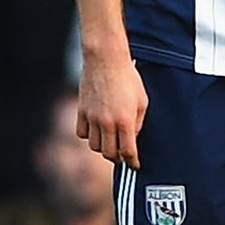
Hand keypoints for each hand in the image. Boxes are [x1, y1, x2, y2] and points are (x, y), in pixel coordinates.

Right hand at [77, 48, 147, 167]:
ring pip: (94, 146)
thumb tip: (133, 138)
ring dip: (103, 148)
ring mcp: (92, 117)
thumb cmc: (128, 78)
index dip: (132, 162)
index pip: (128, 152)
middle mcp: (107, 122)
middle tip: (122, 155)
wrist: (106, 60)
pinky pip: (82, 133)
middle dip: (117, 157)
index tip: (135, 165)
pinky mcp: (82, 110)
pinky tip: (96, 131)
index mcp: (125, 121)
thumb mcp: (142, 101)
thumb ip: (138, 123)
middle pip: (109, 153)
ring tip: (109, 142)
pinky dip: (89, 136)